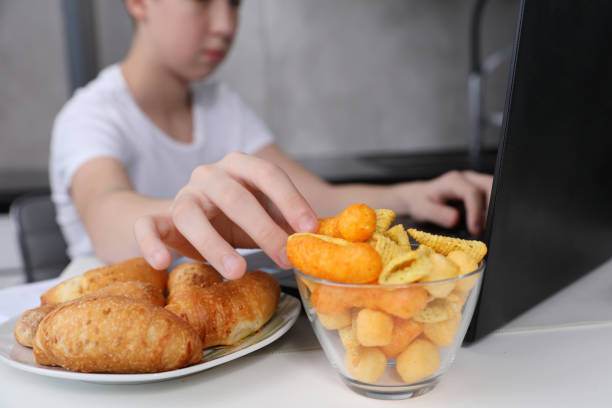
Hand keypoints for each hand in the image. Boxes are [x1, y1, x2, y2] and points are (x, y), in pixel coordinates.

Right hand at [134, 152, 318, 278]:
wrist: (195, 220)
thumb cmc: (239, 219)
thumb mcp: (268, 216)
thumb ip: (290, 223)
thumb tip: (324, 240)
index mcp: (241, 166)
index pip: (267, 174)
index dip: (290, 200)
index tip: (310, 229)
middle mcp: (209, 175)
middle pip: (234, 196)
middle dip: (263, 228)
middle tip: (284, 257)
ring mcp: (182, 195)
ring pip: (190, 213)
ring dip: (215, 244)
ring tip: (238, 270)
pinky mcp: (160, 218)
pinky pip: (147, 226)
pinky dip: (151, 243)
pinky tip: (162, 263)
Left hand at [394, 170, 492, 235]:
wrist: (419, 197)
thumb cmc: (420, 202)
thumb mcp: (422, 209)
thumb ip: (437, 213)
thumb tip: (455, 219)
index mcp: (453, 181)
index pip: (472, 192)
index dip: (476, 211)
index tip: (475, 229)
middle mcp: (467, 178)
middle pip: (489, 185)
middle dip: (493, 206)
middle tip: (488, 228)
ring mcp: (475, 182)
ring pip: (495, 189)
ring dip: (495, 207)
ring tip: (488, 227)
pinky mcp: (479, 190)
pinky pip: (492, 195)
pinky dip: (493, 209)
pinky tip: (486, 223)